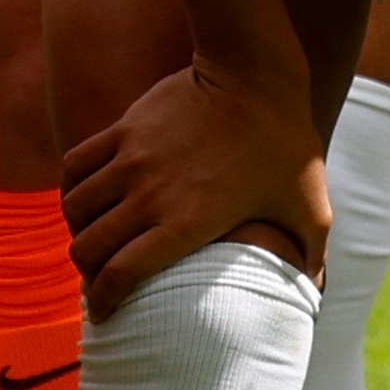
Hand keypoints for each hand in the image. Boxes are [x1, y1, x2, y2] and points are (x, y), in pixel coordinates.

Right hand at [62, 56, 325, 321]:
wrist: (254, 75)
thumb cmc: (285, 144)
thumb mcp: (310, 206)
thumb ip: (313, 255)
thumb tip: (317, 291)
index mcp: (188, 223)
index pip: (122, 274)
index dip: (106, 300)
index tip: (105, 313)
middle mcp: (150, 195)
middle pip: (89, 247)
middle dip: (88, 273)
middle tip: (98, 280)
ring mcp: (132, 160)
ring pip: (76, 209)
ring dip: (79, 230)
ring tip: (91, 240)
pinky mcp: (123, 130)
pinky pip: (76, 166)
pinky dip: (72, 188)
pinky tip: (83, 198)